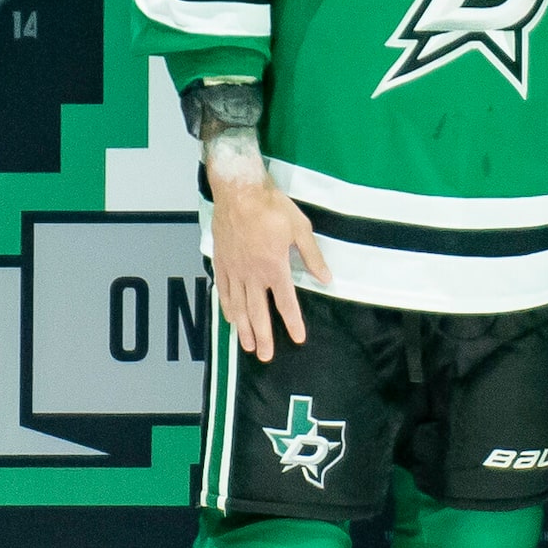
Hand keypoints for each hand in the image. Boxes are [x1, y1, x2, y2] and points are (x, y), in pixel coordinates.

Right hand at [208, 166, 325, 362]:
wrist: (238, 190)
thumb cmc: (272, 207)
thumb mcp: (300, 229)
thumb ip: (312, 256)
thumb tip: (326, 279)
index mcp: (274, 267)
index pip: (285, 302)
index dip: (292, 322)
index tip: (297, 338)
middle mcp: (252, 273)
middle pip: (258, 311)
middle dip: (263, 336)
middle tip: (265, 356)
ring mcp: (234, 269)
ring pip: (238, 305)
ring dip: (243, 328)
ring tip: (246, 346)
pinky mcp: (221, 261)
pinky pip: (223, 290)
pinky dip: (226, 307)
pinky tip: (229, 318)